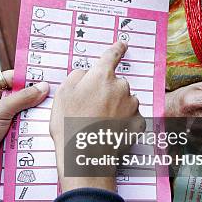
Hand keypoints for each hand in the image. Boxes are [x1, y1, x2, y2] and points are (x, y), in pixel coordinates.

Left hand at [0, 71, 49, 184]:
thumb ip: (23, 98)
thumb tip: (42, 88)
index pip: (12, 77)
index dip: (29, 79)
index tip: (47, 79)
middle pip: (20, 94)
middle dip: (34, 98)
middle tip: (52, 97)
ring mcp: (1, 116)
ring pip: (24, 110)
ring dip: (33, 114)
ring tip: (48, 112)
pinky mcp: (7, 130)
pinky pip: (24, 124)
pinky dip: (31, 126)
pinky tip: (42, 126)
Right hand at [50, 41, 141, 192]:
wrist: (85, 157)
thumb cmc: (69, 124)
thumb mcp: (62, 94)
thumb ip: (77, 77)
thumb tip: (87, 74)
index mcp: (102, 76)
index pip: (112, 55)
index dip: (117, 48)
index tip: (122, 44)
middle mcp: (121, 87)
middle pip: (115, 84)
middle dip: (106, 92)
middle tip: (90, 109)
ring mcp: (132, 105)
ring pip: (124, 101)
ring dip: (115, 108)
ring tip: (98, 125)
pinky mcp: (138, 123)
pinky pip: (130, 118)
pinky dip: (122, 123)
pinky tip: (109, 132)